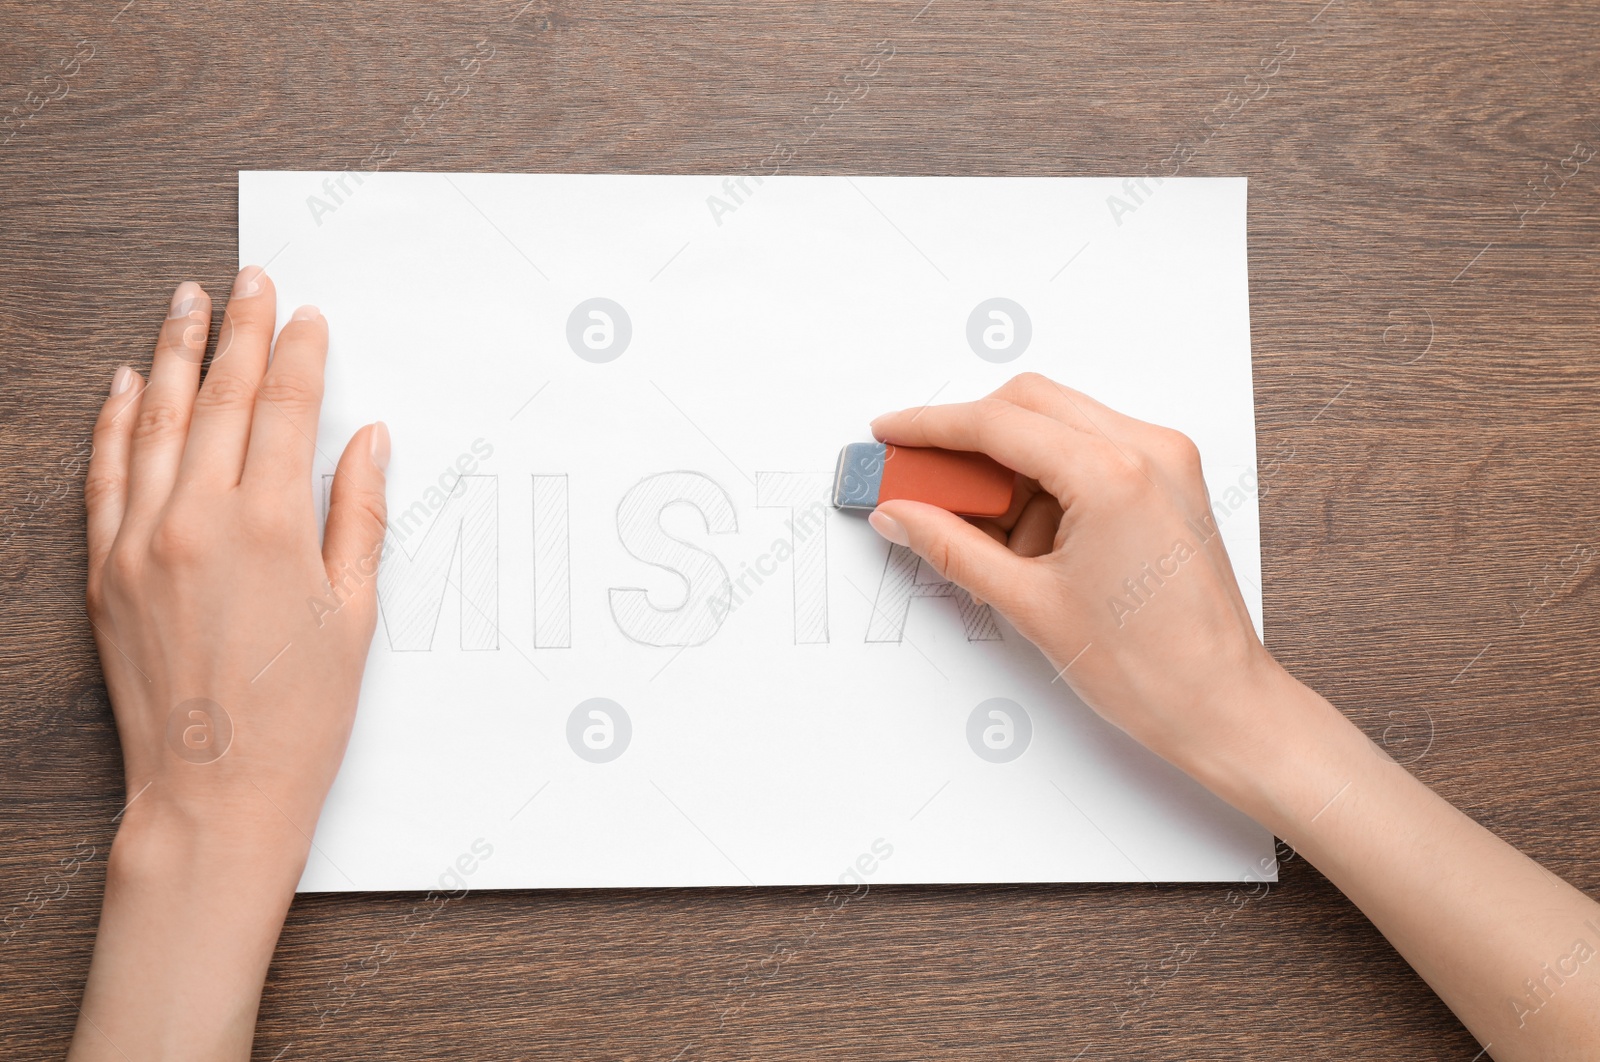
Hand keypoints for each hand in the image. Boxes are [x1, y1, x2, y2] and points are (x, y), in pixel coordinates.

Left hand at [71, 268, 387, 1058]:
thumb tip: (368, 442)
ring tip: (185, 303)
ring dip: (171, 354)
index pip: (284, 411)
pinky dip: (113, 422)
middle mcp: (197, 520)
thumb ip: (359, 515)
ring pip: (153, 421)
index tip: (307, 315)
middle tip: (249, 281)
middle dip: (238, 331)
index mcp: (271, 527)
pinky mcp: (104, 572)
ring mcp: (141, 542)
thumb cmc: (299, 716)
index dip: (298, 355)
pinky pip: (104, 474)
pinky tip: (125, 385)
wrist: (214, 795)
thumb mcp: (356, 614)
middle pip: (217, 399)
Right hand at [872, 373, 1599, 1060]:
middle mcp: (1148, 451)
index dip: (930, 428)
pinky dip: (1049, 479)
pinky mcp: (1172, 480)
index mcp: (1113, 475)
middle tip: (921, 480)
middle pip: (1029, 404)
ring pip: (1060, 424)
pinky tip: (1032, 538)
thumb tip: (901, 515)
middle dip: (967, 439)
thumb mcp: (1029, 604)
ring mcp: (1167, 461)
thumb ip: (952, 547)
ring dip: (1011, 464)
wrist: (1223, 705)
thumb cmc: (1151, 669)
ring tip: (991, 537)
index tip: (891, 436)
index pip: (997, 423)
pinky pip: (1092, 450)